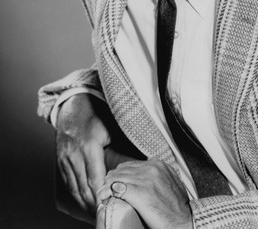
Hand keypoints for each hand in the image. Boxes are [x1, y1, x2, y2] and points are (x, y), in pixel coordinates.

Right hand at [56, 93, 111, 212]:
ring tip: (97, 212)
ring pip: (74, 188)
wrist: (73, 106)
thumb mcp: (112, 127)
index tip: (111, 204)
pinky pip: (68, 183)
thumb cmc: (96, 115)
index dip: (103, 195)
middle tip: (107, 212)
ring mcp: (65, 159)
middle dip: (94, 203)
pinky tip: (85, 201)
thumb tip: (136, 162)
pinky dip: (76, 195)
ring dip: (84, 202)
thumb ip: (120, 145)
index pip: (95, 179)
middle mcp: (74, 155)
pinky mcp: (60, 161)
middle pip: (84, 188)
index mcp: (89, 147)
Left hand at [97, 159, 192, 228]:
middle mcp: (151, 168)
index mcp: (158, 165)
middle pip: (120, 170)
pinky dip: (106, 193)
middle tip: (106, 193)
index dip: (119, 176)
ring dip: (106, 187)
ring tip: (103, 197)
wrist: (184, 222)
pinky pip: (115, 188)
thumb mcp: (169, 183)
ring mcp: (145, 179)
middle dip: (111, 181)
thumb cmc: (177, 208)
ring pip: (115, 177)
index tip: (115, 186)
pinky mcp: (140, 193)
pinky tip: (103, 198)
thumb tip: (143, 177)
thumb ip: (157, 175)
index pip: (128, 165)